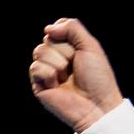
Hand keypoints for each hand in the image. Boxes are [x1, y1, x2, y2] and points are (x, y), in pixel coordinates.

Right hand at [29, 17, 123, 132]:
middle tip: (75, 67)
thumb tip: (47, 29)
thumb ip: (72, 28)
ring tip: (67, 78)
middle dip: (65, 51)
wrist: (97, 105)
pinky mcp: (38, 85)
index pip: (56, 28)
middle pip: (48, 39)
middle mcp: (56, 58)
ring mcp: (46, 71)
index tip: (79, 50)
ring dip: (58, 64)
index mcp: (69, 48)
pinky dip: (49, 75)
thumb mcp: (90, 45)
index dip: (66, 35)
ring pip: (39, 51)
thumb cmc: (97, 78)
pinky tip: (57, 86)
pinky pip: (36, 67)